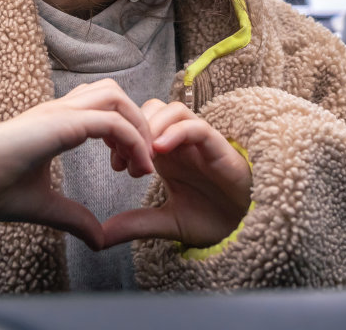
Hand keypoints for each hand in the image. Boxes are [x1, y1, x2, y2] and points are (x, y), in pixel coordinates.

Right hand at [0, 78, 154, 250]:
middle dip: (138, 124)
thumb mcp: (44, 207)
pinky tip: (134, 168)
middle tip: (139, 165)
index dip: (126, 133)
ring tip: (139, 164)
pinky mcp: (59, 123)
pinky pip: (111, 120)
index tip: (129, 170)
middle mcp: (59, 110)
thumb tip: (99, 240)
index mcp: (55, 123)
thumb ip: (73, 218)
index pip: (103, 108)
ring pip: (116, 95)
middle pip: (115, 93)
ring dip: (137, 126)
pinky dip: (132, 140)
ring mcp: (58, 112)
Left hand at [102, 100, 251, 248]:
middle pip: (151, 109)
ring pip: (172, 110)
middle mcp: (180, 142)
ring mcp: (199, 142)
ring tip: (144, 156)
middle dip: (134, 129)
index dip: (122, 136)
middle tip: (125, 160)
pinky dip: (177, 132)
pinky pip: (196, 126)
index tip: (115, 164)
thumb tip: (99, 237)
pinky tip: (161, 150)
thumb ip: (136, 224)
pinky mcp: (218, 146)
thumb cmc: (211, 218)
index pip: (138, 124)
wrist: (246, 226)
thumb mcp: (166, 223)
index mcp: (166, 153)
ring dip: (153, 127)